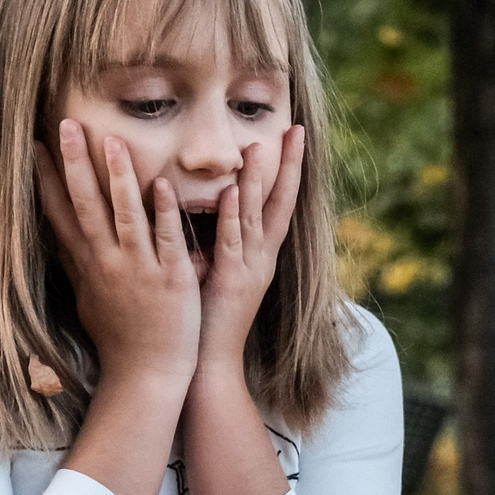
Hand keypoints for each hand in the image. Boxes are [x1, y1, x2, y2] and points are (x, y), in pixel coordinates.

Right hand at [33, 119, 199, 391]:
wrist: (146, 375)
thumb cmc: (121, 338)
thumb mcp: (92, 298)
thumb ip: (83, 265)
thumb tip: (67, 242)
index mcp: (89, 264)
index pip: (61, 213)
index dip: (46, 179)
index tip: (34, 146)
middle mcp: (107, 262)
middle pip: (87, 205)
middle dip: (75, 164)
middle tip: (67, 125)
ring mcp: (138, 269)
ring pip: (125, 215)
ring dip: (119, 178)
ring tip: (114, 140)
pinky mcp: (170, 279)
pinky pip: (166, 240)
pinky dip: (164, 214)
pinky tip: (162, 187)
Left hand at [196, 124, 305, 371]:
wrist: (208, 365)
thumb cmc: (203, 321)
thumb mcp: (212, 273)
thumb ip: (211, 242)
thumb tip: (198, 212)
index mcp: (258, 255)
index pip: (279, 204)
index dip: (287, 170)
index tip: (292, 137)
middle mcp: (261, 258)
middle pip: (281, 203)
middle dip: (289, 166)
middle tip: (296, 129)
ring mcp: (249, 270)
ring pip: (258, 216)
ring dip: (260, 180)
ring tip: (260, 144)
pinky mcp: (231, 282)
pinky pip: (233, 242)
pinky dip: (235, 216)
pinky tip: (235, 190)